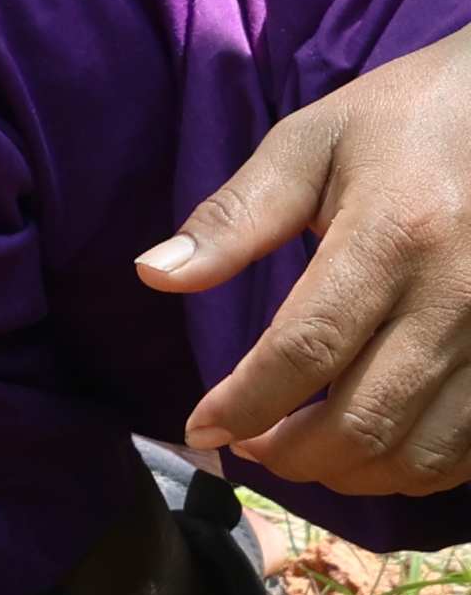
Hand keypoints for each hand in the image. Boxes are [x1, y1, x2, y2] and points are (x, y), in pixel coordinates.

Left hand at [154, 32, 470, 492]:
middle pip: (366, 418)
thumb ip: (235, 216)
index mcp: (391, 238)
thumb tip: (154, 274)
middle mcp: (457, 298)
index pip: (305, 350)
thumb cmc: (403, 120)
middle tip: (247, 448)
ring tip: (301, 456)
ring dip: (354, 474)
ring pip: (425, 452)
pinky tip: (375, 451)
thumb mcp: (309, 142)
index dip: (246, 403)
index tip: (200, 427)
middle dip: (293, 455)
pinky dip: (420, 469)